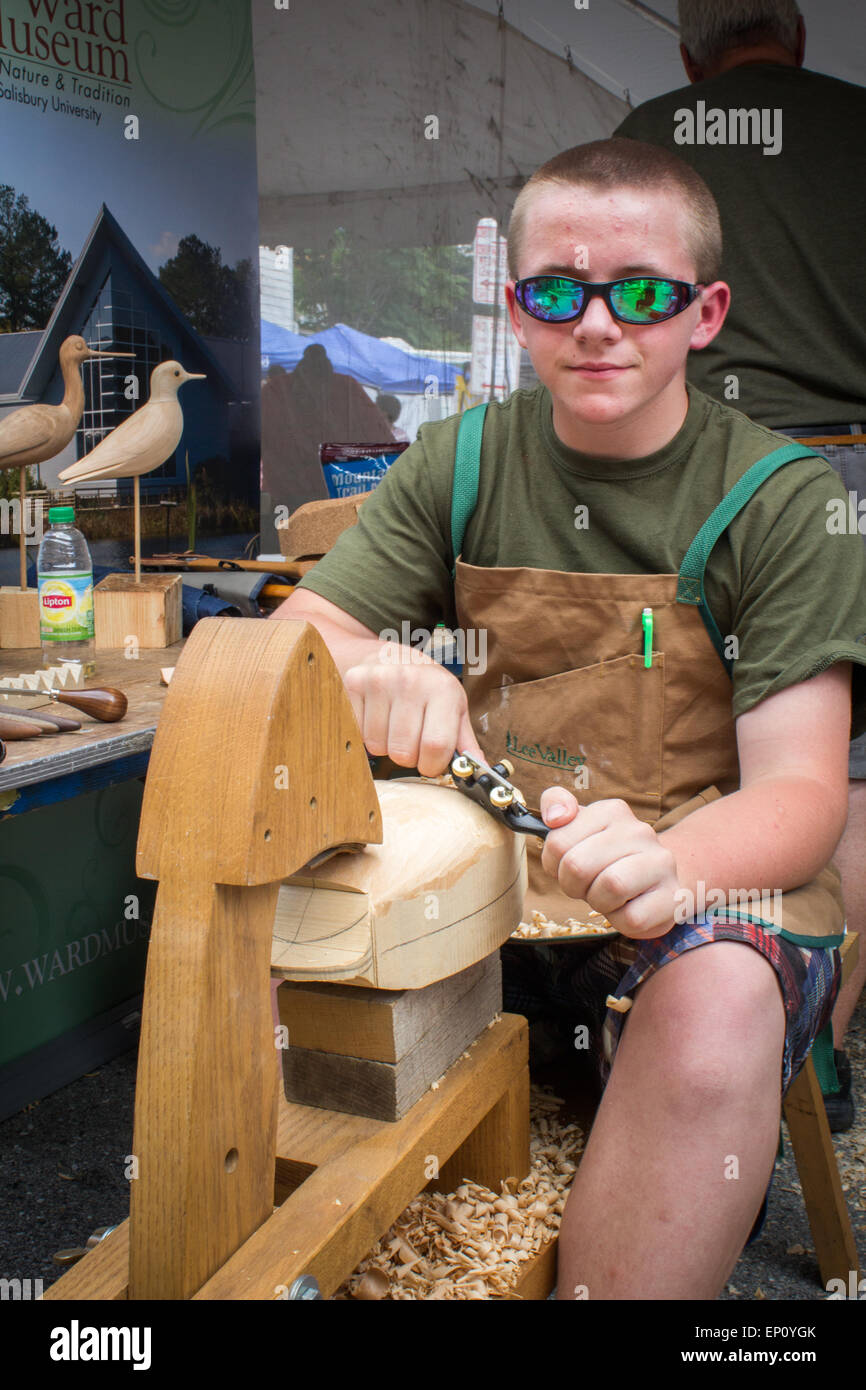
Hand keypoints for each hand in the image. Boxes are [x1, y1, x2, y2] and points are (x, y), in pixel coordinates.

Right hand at [344, 644, 482, 776]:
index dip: (432, 765)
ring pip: (379, 746)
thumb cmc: (427, 686)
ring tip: (394, 726)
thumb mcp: (453, 706)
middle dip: (409, 758)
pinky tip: (377, 718)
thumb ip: (464, 740)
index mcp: (442, 689)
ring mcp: (379, 680)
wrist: (391, 656)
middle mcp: (410, 681)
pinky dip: (367, 735)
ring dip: (386, 746)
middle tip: (411, 741)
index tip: (430, 763)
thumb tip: (478, 768)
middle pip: (403, 752)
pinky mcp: (354, 683)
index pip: (435, 746)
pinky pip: (359, 733)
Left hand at [540, 787, 681, 938]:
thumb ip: (555, 803)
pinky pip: (632, 918)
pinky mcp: (673, 896)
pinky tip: (628, 908)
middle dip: (573, 885)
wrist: (658, 881)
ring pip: (611, 886)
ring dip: (599, 902)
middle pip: (578, 866)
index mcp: (612, 811)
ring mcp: (660, 863)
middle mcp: (639, 831)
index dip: (554, 864)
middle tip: (587, 885)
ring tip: (608, 896)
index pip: (558, 842)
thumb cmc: (607, 859)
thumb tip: (554, 817)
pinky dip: (621, 920)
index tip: (568, 863)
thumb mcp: (577, 828)